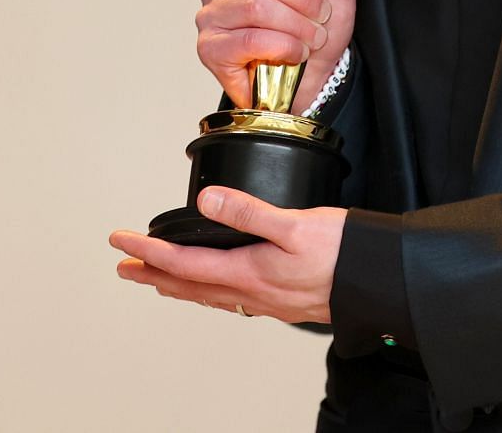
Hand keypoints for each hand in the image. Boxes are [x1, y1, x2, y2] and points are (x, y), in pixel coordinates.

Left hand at [111, 187, 344, 323]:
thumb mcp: (295, 224)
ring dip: (178, 285)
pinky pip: (232, 300)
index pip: (184, 263)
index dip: (149, 251)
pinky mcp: (283, 301)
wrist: (380, 279)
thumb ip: (249, 212)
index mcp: (249, 272)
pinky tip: (217, 289)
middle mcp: (252, 292)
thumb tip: (207, 201)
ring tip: (159, 280)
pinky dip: (209, 292)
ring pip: (209, 295)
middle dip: (153, 274)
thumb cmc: (344, 252)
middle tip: (124, 267)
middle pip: (189, 285)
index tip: (122, 240)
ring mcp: (267, 301)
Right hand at [195, 0, 362, 109]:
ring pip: (256, 7)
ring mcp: (210, 13)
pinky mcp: (210, 47)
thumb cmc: (312, 24)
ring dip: (297, 25)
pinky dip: (283, 47)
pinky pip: (249, 40)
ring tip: (313, 37)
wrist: (310, 73)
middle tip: (321, 15)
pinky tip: (294, 52)